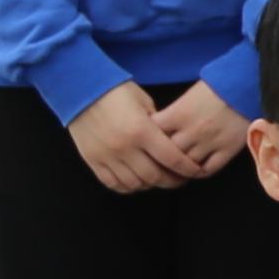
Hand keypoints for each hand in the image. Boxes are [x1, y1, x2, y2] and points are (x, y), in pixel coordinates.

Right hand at [66, 82, 186, 193]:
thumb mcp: (145, 103)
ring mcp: (107, 156)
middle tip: (180, 179)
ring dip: (150, 185)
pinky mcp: (92, 161)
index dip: (188, 169)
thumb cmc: (117, 92)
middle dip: (172, 181)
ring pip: (134, 184)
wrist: (81, 91)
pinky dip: (127, 187)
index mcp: (142, 131)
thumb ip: (159, 125)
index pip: (172, 159)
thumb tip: (171, 143)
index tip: (196, 172)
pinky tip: (136, 181)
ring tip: (158, 179)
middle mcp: (125, 147)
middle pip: (155, 176)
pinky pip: (112, 183)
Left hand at [144, 84, 250, 185]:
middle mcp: (190, 131)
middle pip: (167, 153)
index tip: (149, 141)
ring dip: (181, 167)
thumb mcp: (188, 96)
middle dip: (163, 157)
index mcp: (177, 115)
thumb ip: (173, 113)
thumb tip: (160, 129)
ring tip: (178, 167)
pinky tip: (197, 169)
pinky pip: (208, 169)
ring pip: (186, 165)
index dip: (149, 139)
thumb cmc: (217, 86)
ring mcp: (209, 143)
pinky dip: (200, 172)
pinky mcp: (227, 150)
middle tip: (161, 159)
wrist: (248, 85)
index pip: (152, 134)